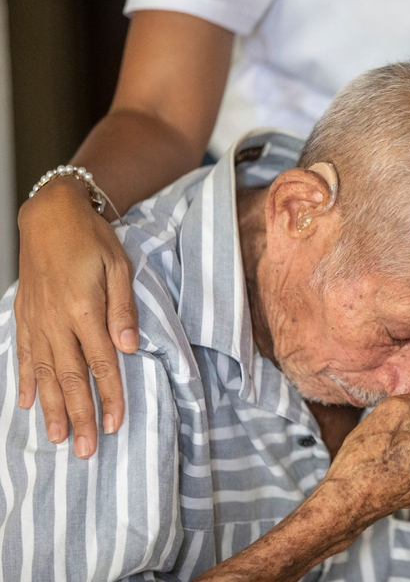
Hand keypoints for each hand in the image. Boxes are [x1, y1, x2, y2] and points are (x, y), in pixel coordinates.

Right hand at [15, 178, 138, 457]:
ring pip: (43, 374)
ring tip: (59, 439)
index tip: (116, 425)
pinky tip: (25, 404)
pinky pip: (22, 354)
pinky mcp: (23, 316)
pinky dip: (25, 381)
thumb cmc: (92, 240)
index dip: (110, 396)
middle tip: (87, 451)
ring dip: (51, 408)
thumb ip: (124, 310)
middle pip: (70, 378)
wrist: (50, 215)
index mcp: (84, 309)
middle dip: (81, 416)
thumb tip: (130, 349)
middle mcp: (56, 321)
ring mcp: (36, 321)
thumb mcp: (119, 267)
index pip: (102, 364)